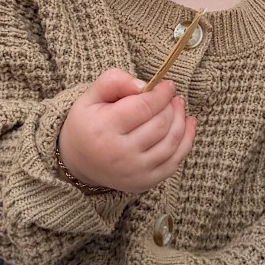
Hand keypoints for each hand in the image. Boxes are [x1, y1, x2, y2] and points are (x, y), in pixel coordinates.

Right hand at [58, 68, 195, 195]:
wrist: (77, 161)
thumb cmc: (87, 124)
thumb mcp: (90, 96)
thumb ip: (113, 81)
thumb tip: (143, 85)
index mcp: (103, 129)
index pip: (143, 107)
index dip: (161, 94)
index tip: (167, 85)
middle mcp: (119, 154)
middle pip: (160, 125)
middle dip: (171, 106)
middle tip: (172, 96)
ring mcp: (134, 171)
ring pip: (171, 143)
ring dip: (181, 121)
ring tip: (179, 107)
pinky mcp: (144, 182)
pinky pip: (174, 162)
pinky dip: (186, 142)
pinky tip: (188, 125)